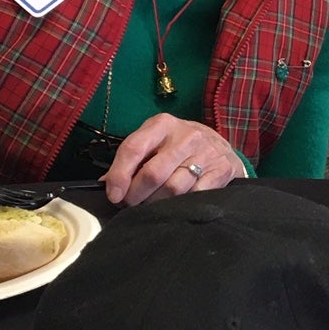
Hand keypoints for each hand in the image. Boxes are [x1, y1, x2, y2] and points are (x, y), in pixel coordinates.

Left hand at [102, 114, 242, 205]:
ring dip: (156, 203)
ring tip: (150, 205)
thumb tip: (107, 183)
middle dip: (136, 195)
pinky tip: (174, 205)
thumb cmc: (178, 145)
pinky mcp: (221, 170)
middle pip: (153, 173)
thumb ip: (132, 158)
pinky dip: (180, 205)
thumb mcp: (155, 141)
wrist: (221, 146)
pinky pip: (195, 196)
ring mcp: (205, 153)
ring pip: (173, 189)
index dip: (120, 175)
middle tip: (130, 204)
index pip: (133, 148)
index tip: (114, 195)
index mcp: (162, 124)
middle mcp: (185, 137)